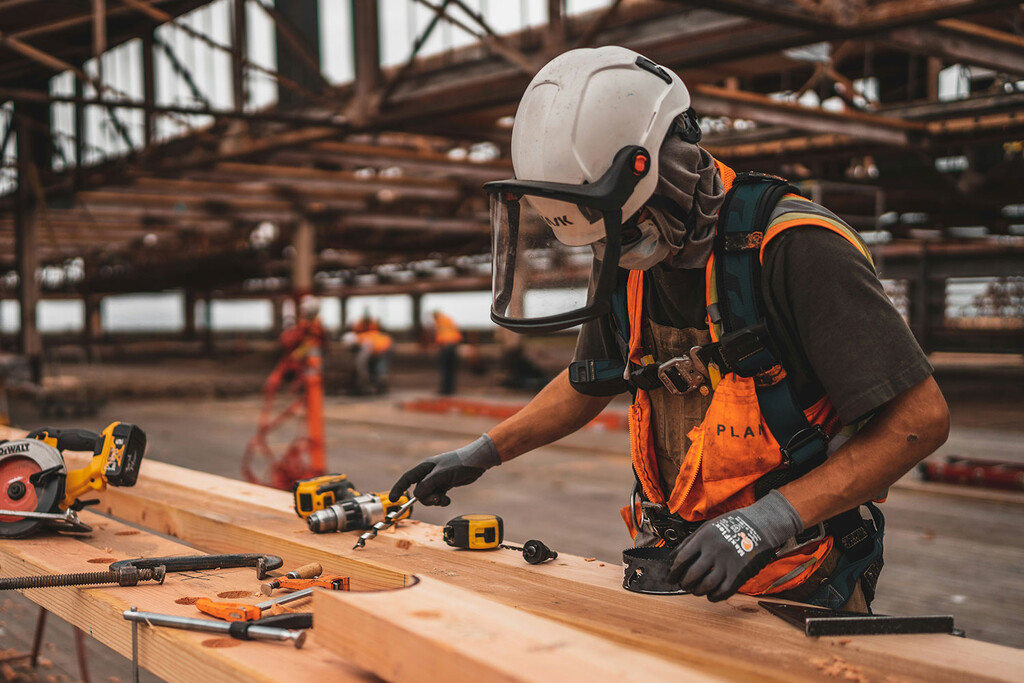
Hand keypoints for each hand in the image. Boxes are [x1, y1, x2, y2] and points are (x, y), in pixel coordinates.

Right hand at [389, 434, 500, 505]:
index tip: (393, 500)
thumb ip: (429, 484)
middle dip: (426, 498)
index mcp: (425, 467)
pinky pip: (437, 496)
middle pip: (418, 491)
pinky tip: (448, 499)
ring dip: (435, 500)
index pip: (407, 478)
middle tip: (437, 499)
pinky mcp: (445, 485)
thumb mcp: (443, 474)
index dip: (399, 488)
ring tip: (444, 499)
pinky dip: (441, 500)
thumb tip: (416, 495)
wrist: (477, 461)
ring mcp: (437, 479)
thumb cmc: (460, 463)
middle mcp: (429, 473)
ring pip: (428, 495)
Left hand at [667, 490, 802, 601]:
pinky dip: (714, 596)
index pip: (681, 559)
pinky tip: (710, 594)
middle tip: (683, 585)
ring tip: (695, 590)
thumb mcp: (708, 527)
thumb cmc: (732, 525)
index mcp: (704, 538)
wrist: (760, 525)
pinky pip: (723, 591)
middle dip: (684, 583)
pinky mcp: (739, 573)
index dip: (674, 572)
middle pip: (692, 575)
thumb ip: (689, 541)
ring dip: (697, 591)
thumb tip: (672, 557)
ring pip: (706, 585)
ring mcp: (727, 563)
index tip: (671, 577)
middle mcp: (714, 551)